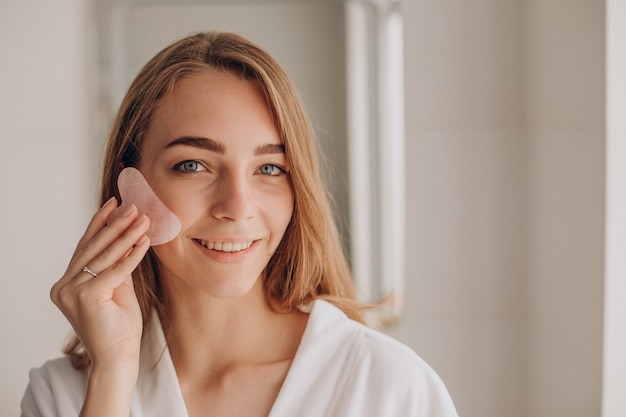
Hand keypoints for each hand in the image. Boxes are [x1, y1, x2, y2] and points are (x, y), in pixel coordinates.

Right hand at [50, 197, 150, 369]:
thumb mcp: (117, 289)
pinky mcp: (87, 297)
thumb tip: (127, 236)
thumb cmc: (119, 327)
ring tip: (142, 218)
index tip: (113, 203)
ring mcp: (72, 292)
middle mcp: (64, 287)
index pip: (85, 248)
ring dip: (126, 234)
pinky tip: (145, 241)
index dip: (100, 224)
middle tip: (132, 206)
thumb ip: (116, 265)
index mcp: (66, 284)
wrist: (118, 359)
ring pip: (104, 256)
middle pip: (93, 248)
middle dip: (115, 224)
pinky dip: (132, 255)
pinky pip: (116, 270)